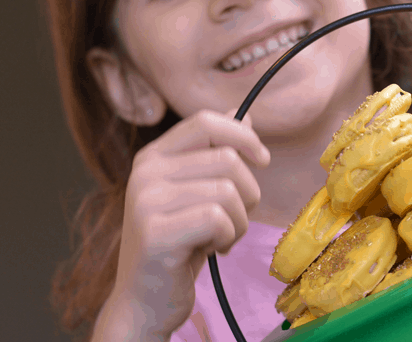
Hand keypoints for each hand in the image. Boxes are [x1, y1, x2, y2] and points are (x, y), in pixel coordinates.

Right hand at [102, 109, 268, 338]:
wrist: (146, 300)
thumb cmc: (180, 244)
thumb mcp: (198, 192)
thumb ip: (215, 153)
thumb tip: (243, 114)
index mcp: (154, 156)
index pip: (206, 122)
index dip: (244, 136)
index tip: (263, 159)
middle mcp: (145, 172)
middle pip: (228, 159)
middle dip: (248, 194)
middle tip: (233, 221)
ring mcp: (145, 201)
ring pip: (229, 191)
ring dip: (239, 221)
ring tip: (221, 238)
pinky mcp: (155, 232)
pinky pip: (219, 220)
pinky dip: (228, 238)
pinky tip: (211, 250)